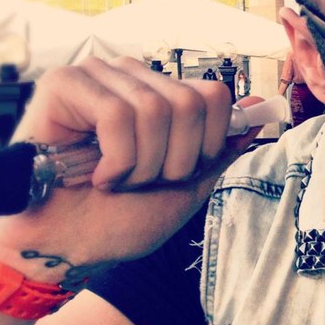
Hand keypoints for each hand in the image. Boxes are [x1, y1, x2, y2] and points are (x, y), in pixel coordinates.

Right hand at [0, 56, 261, 283]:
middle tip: (143, 181)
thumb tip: (260, 108)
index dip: (207, 143)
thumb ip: (222, 147)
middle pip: (191, 103)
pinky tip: (97, 176)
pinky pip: (117, 115)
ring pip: (156, 109)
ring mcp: (99, 77)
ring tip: (118, 180)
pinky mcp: (64, 85)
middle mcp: (134, 78)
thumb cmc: (124, 218)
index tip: (178, 173)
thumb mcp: (190, 185)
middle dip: (175, 161)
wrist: (71, 248)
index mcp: (164, 95)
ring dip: (143, 165)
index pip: (215, 96)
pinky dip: (116, 160)